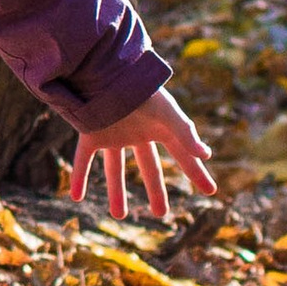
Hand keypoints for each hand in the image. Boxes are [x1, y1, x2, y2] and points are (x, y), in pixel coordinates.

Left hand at [69, 90, 217, 224]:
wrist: (108, 69)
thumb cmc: (142, 90)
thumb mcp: (168, 113)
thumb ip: (186, 134)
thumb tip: (205, 156)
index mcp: (159, 129)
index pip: (183, 156)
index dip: (196, 173)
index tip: (211, 191)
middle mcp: (136, 134)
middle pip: (149, 168)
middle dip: (156, 191)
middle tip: (161, 214)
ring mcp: (113, 134)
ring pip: (115, 168)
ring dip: (116, 191)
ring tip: (119, 216)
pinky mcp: (91, 133)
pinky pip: (83, 158)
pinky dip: (79, 177)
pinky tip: (76, 197)